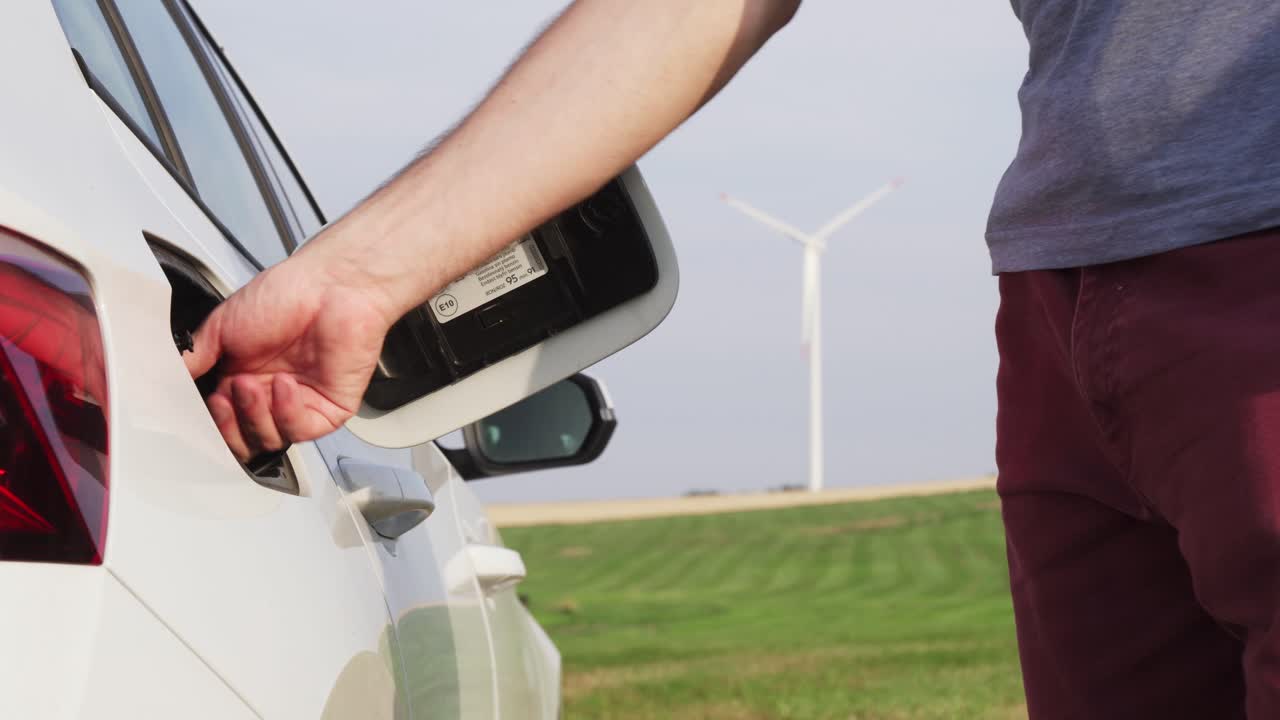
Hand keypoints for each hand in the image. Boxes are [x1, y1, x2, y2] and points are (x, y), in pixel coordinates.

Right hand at [183, 252, 398, 462]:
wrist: (330, 284)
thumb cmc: (285, 295)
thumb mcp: (221, 326)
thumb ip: (194, 358)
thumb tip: (169, 383)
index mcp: (243, 380)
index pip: (221, 423)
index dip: (208, 422)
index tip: (199, 407)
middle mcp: (271, 396)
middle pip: (242, 441)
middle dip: (227, 425)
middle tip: (223, 397)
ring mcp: (300, 404)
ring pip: (269, 439)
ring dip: (253, 415)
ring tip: (250, 383)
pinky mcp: (330, 409)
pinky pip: (301, 430)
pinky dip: (286, 412)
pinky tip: (284, 384)